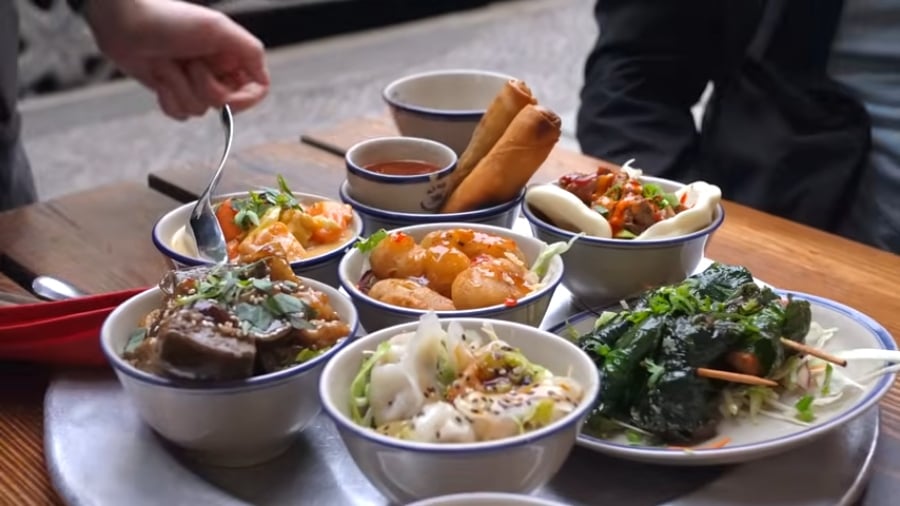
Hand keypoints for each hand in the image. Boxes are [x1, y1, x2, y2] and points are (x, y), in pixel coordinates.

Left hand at [85, 0, 269, 119]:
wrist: (124, 22)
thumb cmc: (168, 20)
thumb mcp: (218, 28)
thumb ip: (250, 51)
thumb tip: (264, 81)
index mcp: (232, 55)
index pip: (257, 89)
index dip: (246, 99)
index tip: (231, 99)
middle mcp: (216, 70)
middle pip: (227, 103)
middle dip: (205, 87)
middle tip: (190, 63)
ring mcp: (193, 82)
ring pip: (201, 110)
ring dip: (181, 87)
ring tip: (168, 62)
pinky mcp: (172, 91)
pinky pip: (180, 113)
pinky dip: (167, 98)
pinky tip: (158, 77)